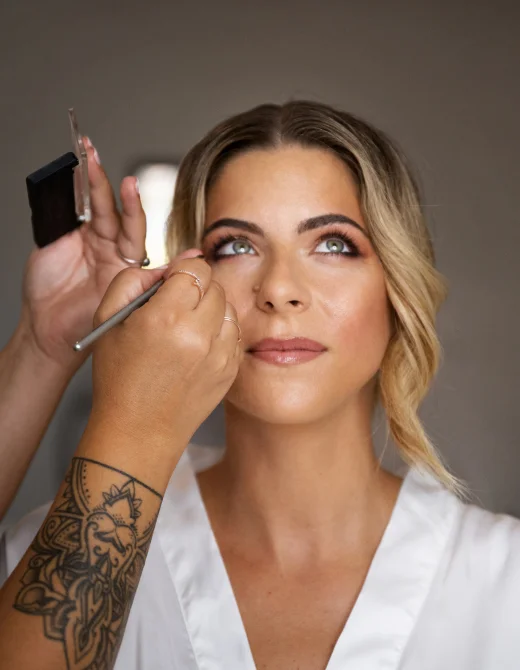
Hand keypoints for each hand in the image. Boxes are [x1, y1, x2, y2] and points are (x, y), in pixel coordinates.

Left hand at [20, 137, 147, 372]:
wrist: (46, 326)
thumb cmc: (46, 291)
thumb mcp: (49, 244)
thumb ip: (65, 219)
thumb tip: (72, 190)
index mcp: (86, 234)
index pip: (93, 200)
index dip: (89, 177)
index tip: (84, 152)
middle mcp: (106, 243)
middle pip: (112, 208)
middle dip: (104, 181)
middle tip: (94, 157)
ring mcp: (118, 259)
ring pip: (129, 225)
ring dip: (129, 203)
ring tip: (126, 183)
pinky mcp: (128, 276)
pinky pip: (139, 250)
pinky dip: (141, 229)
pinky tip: (136, 209)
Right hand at [89, 250, 242, 452]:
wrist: (139, 431)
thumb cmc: (119, 377)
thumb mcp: (108, 319)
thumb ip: (135, 279)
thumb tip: (174, 263)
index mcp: (166, 317)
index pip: (195, 267)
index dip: (183, 269)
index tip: (172, 281)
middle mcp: (199, 334)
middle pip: (215, 284)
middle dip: (196, 287)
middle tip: (176, 305)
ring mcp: (220, 354)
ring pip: (228, 307)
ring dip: (211, 308)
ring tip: (187, 327)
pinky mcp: (231, 369)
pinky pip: (235, 333)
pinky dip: (220, 332)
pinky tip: (198, 345)